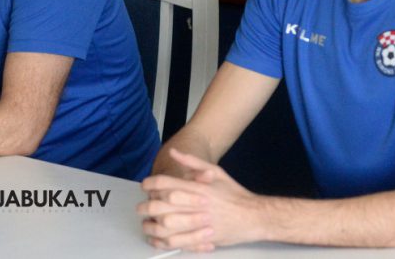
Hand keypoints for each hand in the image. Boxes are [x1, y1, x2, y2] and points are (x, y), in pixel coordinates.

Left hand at [137, 148, 264, 251]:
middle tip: (141, 207)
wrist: (254, 216)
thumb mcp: (216, 171)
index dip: (151, 184)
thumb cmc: (234, 194)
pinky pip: (177, 242)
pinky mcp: (202, 239)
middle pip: (163, 205)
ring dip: (152, 225)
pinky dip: (163, 242)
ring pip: (167, 226)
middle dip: (147, 206)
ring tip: (146, 224)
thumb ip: (193, 161)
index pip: (167, 183)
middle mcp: (197, 205)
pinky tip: (157, 239)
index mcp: (198, 188)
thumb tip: (174, 152)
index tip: (145, 186)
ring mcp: (199, 223)